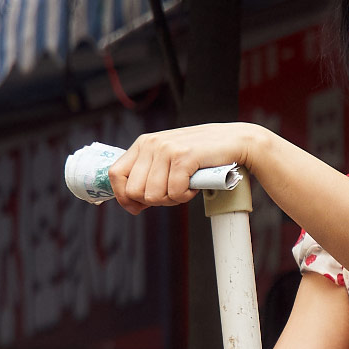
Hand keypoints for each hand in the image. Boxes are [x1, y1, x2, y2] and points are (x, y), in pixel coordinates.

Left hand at [108, 123, 257, 213]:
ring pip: (154, 196)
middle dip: (154, 201)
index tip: (138, 207)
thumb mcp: (168, 159)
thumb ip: (148, 174)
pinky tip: (194, 185)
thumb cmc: (201, 155)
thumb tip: (132, 203)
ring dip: (172, 199)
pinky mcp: (183, 157)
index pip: (115, 175)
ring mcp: (166, 149)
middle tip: (172, 193)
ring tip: (185, 187)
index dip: (124, 197)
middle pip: (134, 191)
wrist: (233, 141)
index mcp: (143, 144)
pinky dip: (186, 195)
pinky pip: (174, 192)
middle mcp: (151, 144)